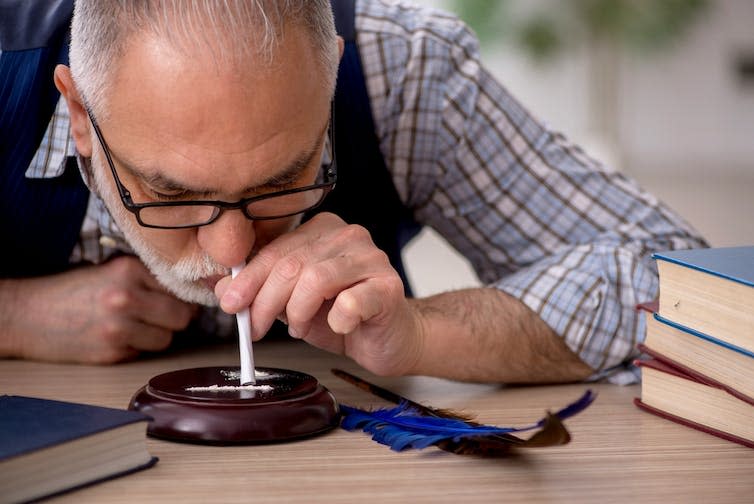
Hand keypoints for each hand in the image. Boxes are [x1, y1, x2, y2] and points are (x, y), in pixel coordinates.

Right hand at [2, 256, 195, 363]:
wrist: (27, 315)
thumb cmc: (72, 290)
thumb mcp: (110, 270)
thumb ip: (147, 278)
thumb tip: (190, 293)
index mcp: (129, 270)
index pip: (181, 288)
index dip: (184, 296)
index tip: (182, 300)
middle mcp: (127, 298)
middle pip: (182, 317)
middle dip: (177, 319)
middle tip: (162, 316)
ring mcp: (119, 328)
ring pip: (167, 339)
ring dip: (158, 335)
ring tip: (136, 326)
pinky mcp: (112, 353)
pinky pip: (143, 352)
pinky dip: (137, 347)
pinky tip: (117, 337)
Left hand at [215, 212, 424, 375]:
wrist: (390, 338)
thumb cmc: (344, 316)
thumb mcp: (293, 303)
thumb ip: (262, 290)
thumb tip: (222, 287)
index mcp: (323, 230)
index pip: (276, 250)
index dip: (248, 280)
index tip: (230, 304)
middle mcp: (348, 236)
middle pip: (292, 265)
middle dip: (266, 302)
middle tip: (256, 328)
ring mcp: (372, 258)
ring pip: (316, 279)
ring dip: (299, 313)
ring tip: (300, 329)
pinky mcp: (389, 286)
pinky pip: (352, 302)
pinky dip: (337, 320)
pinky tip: (339, 327)